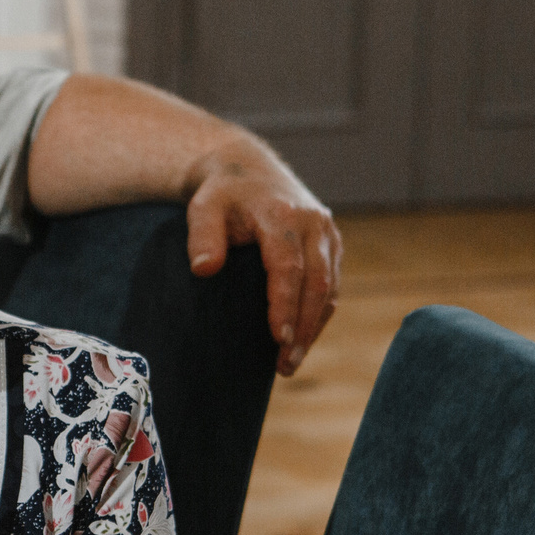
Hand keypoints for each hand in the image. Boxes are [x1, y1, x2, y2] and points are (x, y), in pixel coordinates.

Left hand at [185, 148, 341, 375]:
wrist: (247, 168)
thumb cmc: (221, 194)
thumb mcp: (202, 208)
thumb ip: (202, 237)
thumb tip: (203, 270)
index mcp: (283, 215)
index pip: (288, 268)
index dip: (285, 305)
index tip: (278, 340)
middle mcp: (313, 223)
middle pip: (316, 283)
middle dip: (303, 328)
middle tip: (285, 366)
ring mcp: (327, 232)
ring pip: (329, 287)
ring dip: (313, 326)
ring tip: (290, 361)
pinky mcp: (331, 242)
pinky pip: (331, 283)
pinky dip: (319, 312)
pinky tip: (302, 338)